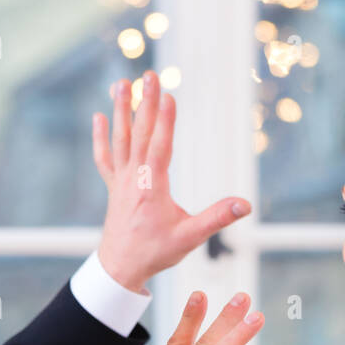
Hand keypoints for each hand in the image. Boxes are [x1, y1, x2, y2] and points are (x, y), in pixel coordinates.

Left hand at [93, 71, 250, 290]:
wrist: (120, 270)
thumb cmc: (155, 253)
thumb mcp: (190, 238)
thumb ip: (216, 218)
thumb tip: (244, 205)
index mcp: (152, 187)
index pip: (160, 146)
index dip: (165, 120)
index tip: (168, 94)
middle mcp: (134, 178)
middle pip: (140, 133)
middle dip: (146, 103)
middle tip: (150, 75)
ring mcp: (121, 181)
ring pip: (121, 139)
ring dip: (121, 110)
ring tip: (122, 83)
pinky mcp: (115, 188)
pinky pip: (106, 157)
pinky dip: (101, 137)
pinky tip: (99, 117)